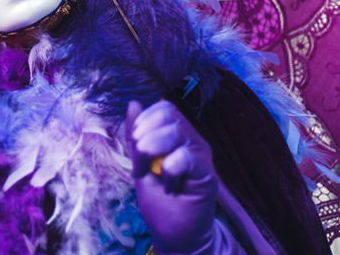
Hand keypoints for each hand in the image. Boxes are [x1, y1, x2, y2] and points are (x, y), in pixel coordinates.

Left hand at [125, 100, 219, 254]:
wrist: (175, 235)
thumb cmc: (159, 201)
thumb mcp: (140, 163)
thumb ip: (137, 136)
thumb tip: (133, 103)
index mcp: (177, 136)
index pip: (164, 108)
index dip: (144, 120)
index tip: (135, 144)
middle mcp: (192, 141)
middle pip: (169, 114)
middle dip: (145, 135)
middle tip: (141, 163)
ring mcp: (201, 156)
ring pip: (175, 131)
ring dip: (153, 152)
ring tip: (152, 175)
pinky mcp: (207, 174)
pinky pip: (184, 157)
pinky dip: (169, 172)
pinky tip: (171, 187)